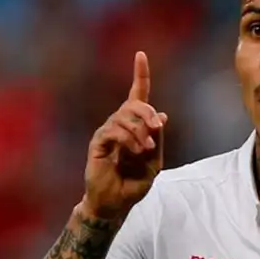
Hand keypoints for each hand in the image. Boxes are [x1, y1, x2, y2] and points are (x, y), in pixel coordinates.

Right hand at [81, 51, 167, 220]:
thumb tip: (161, 116)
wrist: (115, 203)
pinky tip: (134, 151)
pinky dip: (128, 139)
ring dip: (138, 131)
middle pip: (134, 104)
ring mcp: (108, 133)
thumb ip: (157, 140)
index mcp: (135, 127)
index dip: (140, 75)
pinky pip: (113, 130)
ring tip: (144, 149)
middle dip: (146, 112)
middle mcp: (120, 125)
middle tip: (155, 127)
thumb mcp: (154, 162)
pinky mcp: (98, 142)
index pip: (137, 95)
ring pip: (124, 116)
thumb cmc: (133, 184)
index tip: (140, 55)